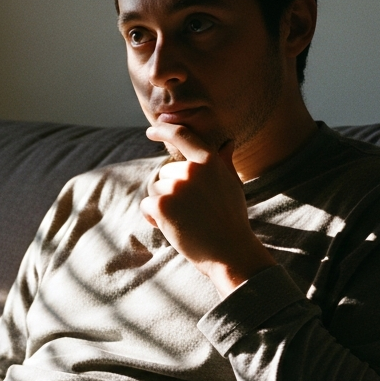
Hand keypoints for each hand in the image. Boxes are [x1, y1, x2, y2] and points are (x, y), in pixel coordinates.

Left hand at [142, 123, 275, 294]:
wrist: (228, 251)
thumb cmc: (231, 219)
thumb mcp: (232, 186)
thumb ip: (224, 163)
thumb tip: (228, 143)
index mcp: (209, 161)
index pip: (182, 135)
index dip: (164, 129)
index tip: (153, 129)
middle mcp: (191, 170)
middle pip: (165, 173)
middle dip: (171, 191)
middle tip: (191, 211)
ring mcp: (175, 187)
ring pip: (155, 190)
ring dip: (163, 205)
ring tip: (185, 220)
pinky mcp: (161, 205)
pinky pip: (147, 205)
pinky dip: (153, 218)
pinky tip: (172, 228)